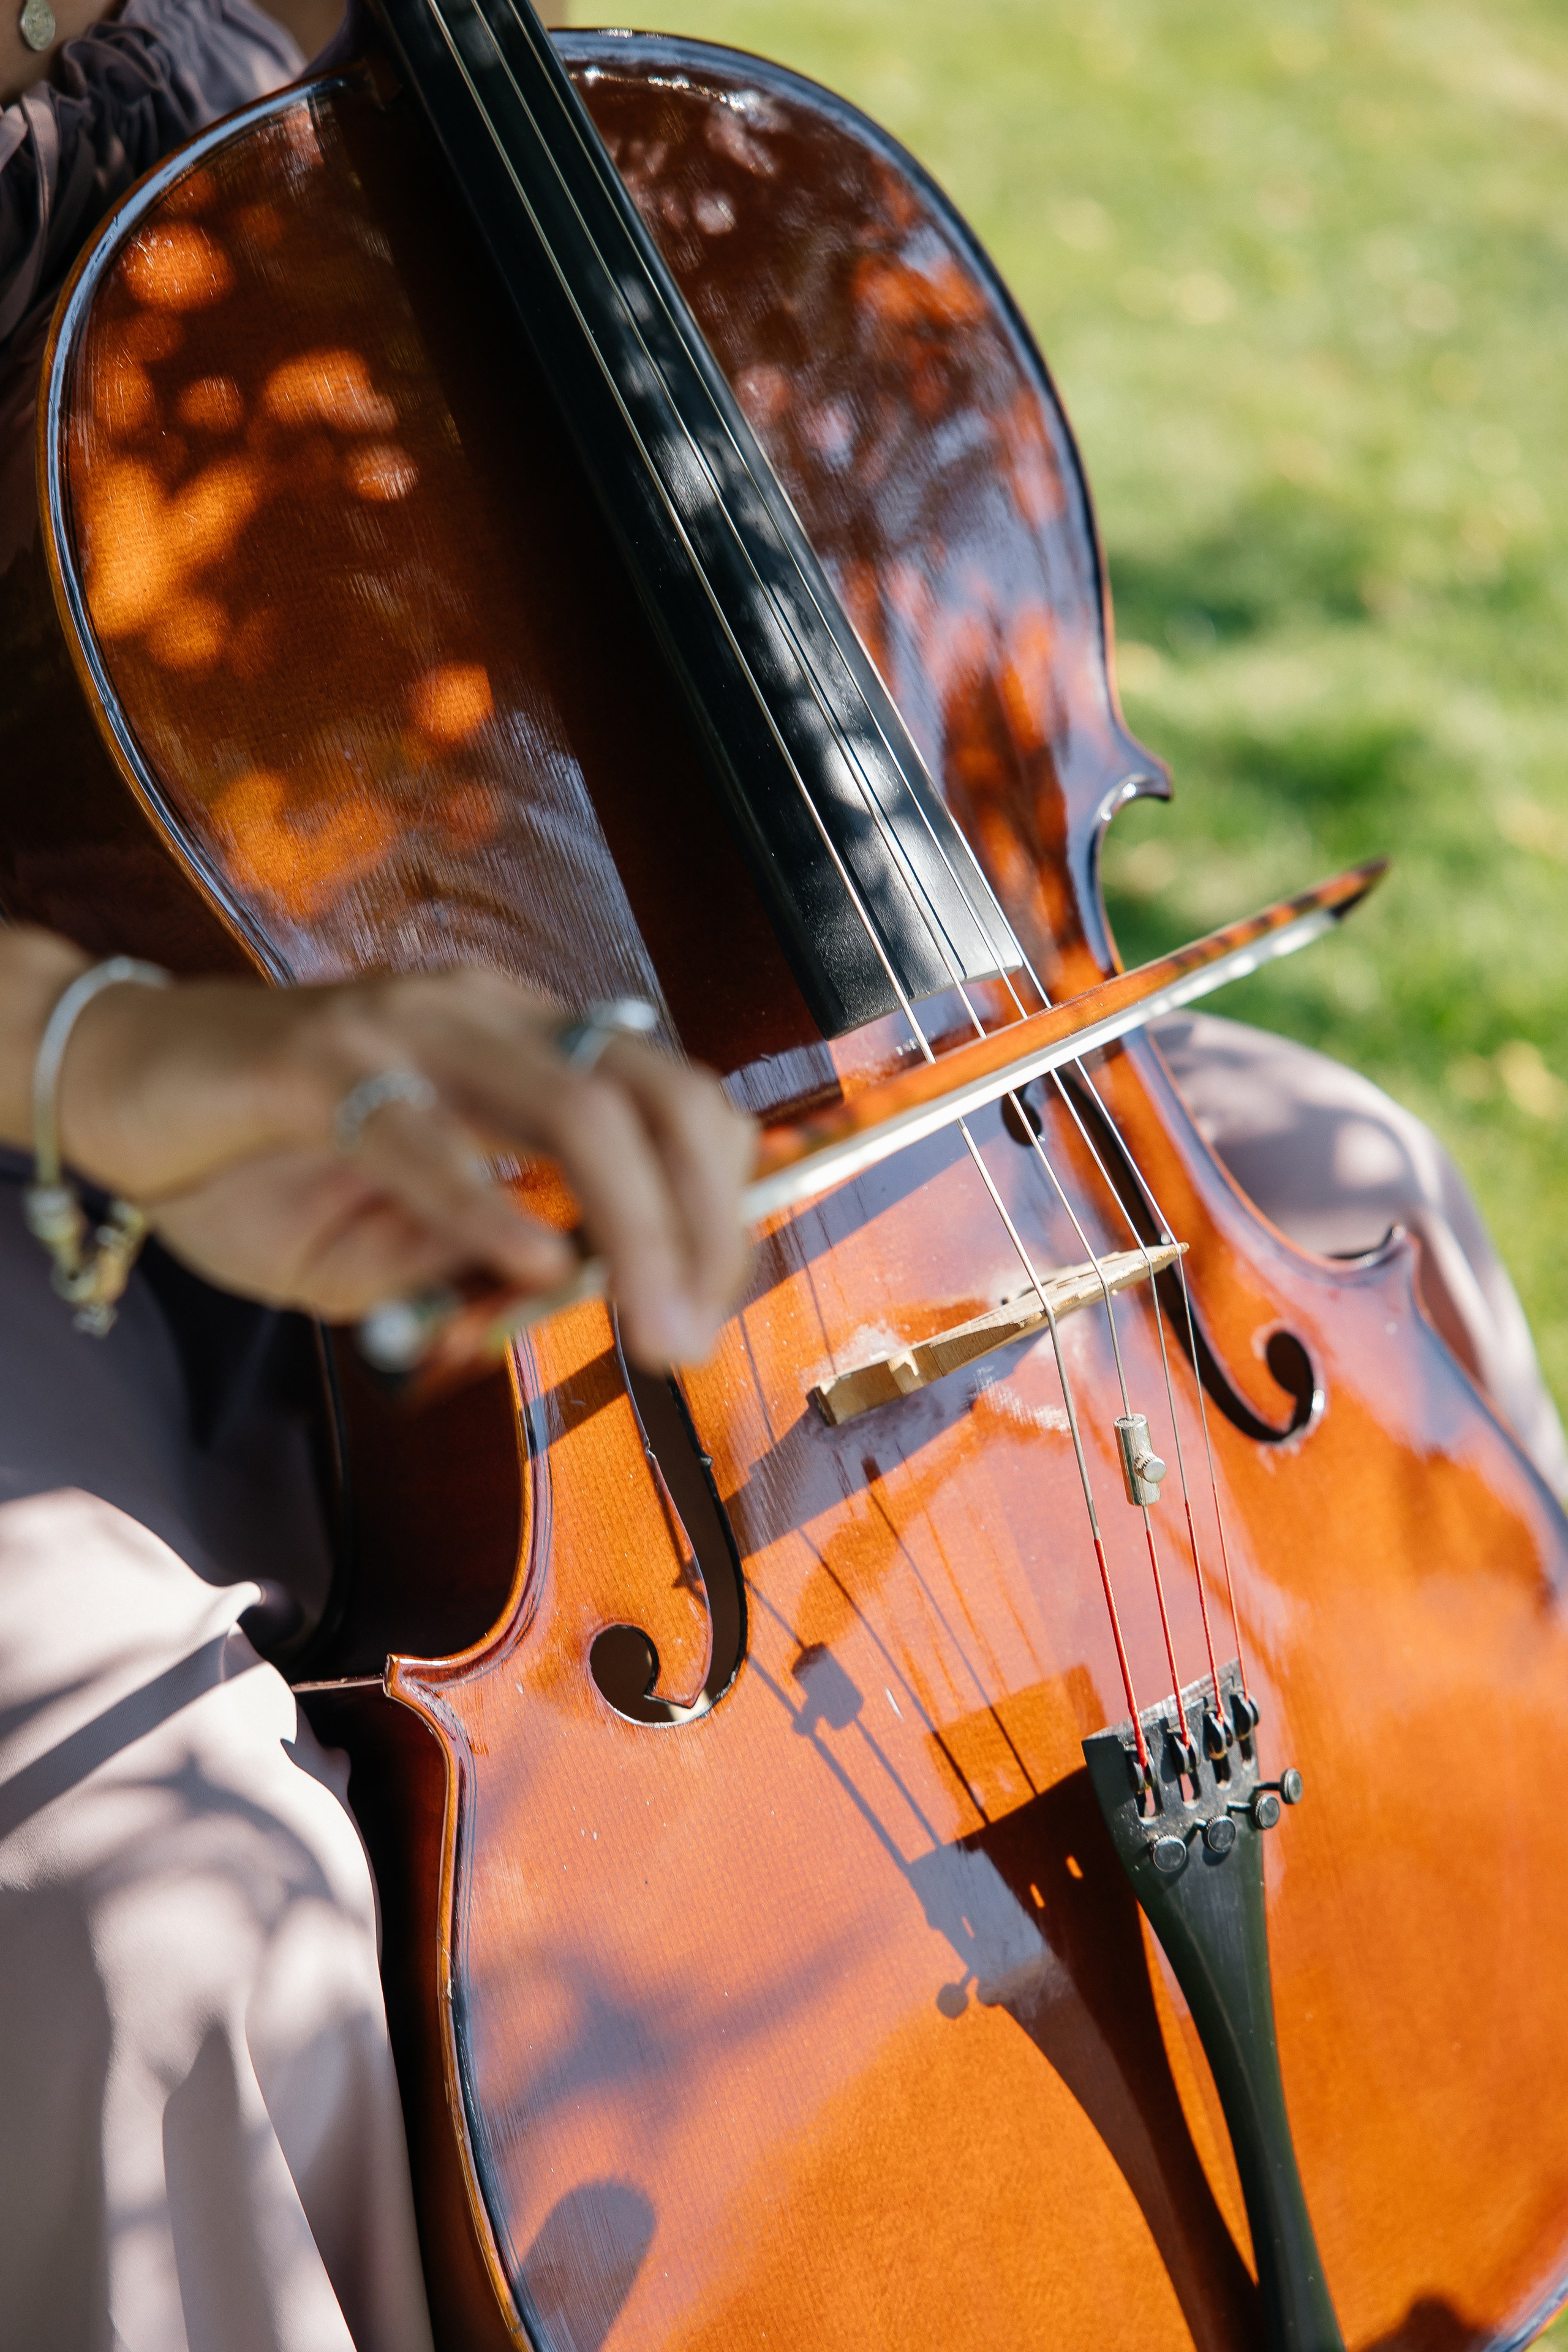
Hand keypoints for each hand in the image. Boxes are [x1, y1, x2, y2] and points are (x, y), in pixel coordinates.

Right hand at [4, 935, 753, 1366]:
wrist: (119, 1090)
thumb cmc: (263, 1163)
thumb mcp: (396, 1243)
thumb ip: (487, 1257)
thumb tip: (591, 1292)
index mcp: (524, 1043)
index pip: (672, 1099)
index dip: (720, 1197)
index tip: (714, 1301)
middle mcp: (486, 1017)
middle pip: (653, 1094)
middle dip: (703, 1219)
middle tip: (696, 1332)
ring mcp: (406, 1028)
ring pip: (574, 1106)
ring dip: (634, 1226)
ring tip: (654, 1324)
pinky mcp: (316, 1060)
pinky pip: (424, 1134)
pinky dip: (490, 1205)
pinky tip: (535, 1266)